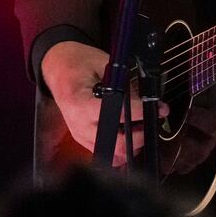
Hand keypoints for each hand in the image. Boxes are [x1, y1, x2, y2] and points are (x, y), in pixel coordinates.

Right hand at [40, 41, 162, 166]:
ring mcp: (80, 135)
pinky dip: (121, 147)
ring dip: (132, 143)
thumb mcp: (103, 63)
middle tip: (152, 120)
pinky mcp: (82, 139)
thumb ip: (124, 83)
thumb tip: (148, 99)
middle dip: (140, 134)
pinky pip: (106, 152)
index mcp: (81, 103)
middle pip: (117, 144)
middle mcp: (79, 124)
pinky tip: (129, 132)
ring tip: (142, 125)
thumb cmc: (77, 62)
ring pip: (113, 154)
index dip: (141, 111)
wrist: (56, 67)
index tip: (159, 107)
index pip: (117, 114)